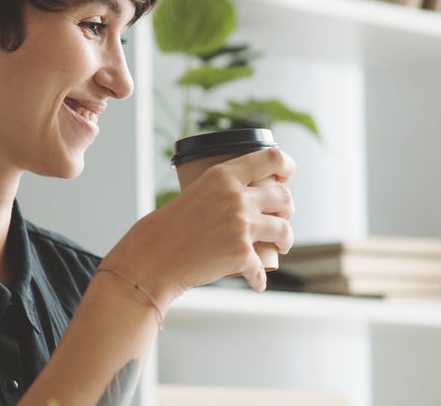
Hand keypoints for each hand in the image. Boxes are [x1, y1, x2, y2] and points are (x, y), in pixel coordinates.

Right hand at [103, 147, 295, 306]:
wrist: (153, 258)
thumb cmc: (168, 227)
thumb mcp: (197, 193)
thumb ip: (222, 191)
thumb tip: (243, 198)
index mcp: (224, 175)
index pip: (272, 158)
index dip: (287, 165)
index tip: (286, 174)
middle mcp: (237, 197)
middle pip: (284, 197)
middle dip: (287, 208)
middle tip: (282, 216)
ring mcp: (241, 226)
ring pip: (284, 230)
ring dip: (286, 239)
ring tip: (282, 245)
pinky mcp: (241, 255)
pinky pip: (261, 268)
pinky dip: (259, 278)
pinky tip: (257, 282)